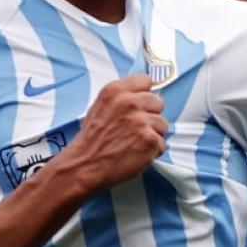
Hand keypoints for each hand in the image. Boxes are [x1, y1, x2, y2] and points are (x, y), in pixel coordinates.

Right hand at [55, 74, 166, 191]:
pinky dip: (152, 151)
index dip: (144, 94)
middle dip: (150, 115)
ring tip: (134, 143)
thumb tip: (142, 94)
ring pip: (162, 124)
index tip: (141, 104)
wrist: (84, 165)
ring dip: (153, 134)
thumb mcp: (100, 107)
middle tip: (136, 128)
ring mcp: (141, 121)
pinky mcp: (150, 140)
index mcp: (116, 91)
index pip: (145, 80)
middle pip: (158, 101)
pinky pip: (162, 143)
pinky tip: (136, 153)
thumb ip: (122, 97)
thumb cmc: (91, 140)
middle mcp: (130, 103)